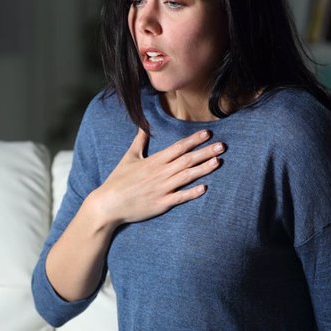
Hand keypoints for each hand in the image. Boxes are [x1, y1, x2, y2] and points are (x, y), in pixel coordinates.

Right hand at [90, 129, 223, 226]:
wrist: (108, 204)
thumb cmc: (118, 180)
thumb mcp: (128, 158)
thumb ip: (139, 142)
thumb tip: (143, 127)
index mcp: (154, 161)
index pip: (178, 147)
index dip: (194, 140)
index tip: (208, 134)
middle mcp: (160, 173)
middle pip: (187, 160)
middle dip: (206, 152)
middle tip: (223, 146)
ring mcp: (162, 189)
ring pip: (187, 177)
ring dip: (203, 169)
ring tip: (218, 161)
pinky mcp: (161, 203)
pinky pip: (180, 197)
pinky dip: (192, 193)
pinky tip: (204, 188)